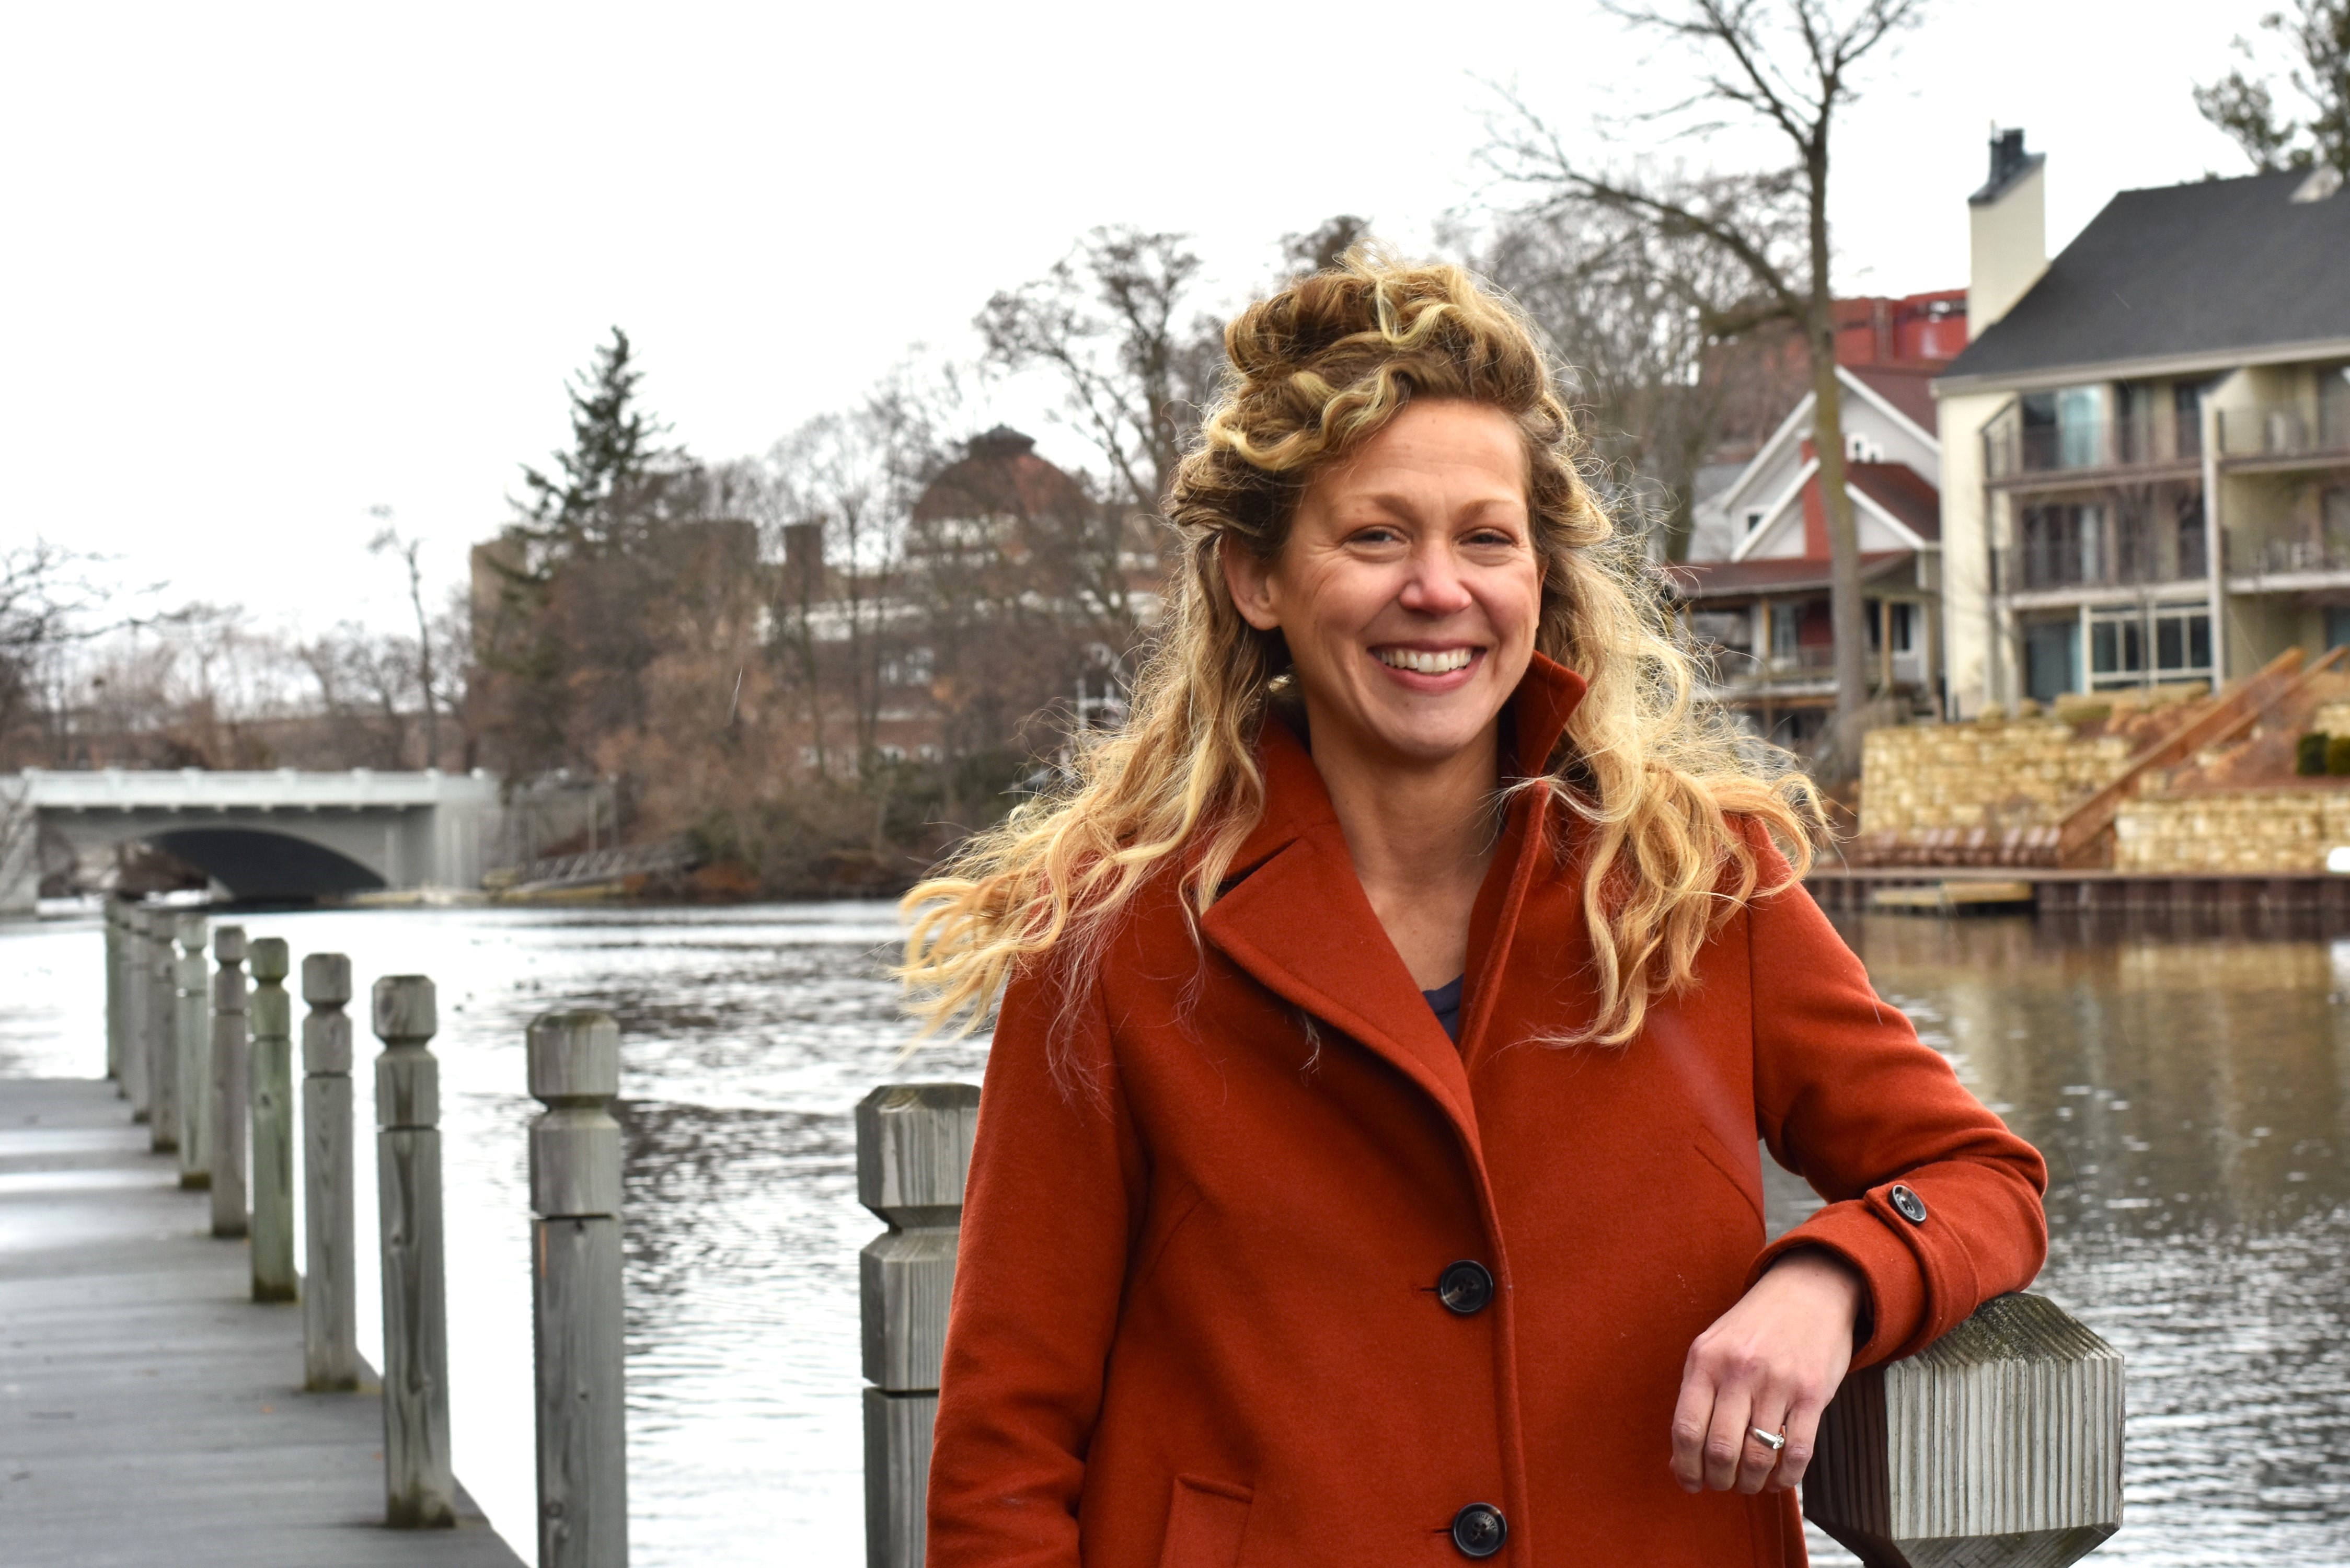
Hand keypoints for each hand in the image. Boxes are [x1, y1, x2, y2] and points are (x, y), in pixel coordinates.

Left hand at [1669, 1247, 1862, 1495]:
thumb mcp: (1713, 1348)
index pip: (1686, 1429)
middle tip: (1722, 1484)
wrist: (1808, 1291)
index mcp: (1705, 1360)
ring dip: (1750, 1483)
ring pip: (1758, 1457)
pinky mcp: (1813, 1393)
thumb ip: (1697, 1398)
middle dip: (1718, 1480)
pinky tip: (1778, 1478)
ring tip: (1749, 1483)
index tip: (1691, 1483)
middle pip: (1720, 1450)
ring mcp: (1778, 1382)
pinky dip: (1785, 1477)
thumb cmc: (1754, 1327)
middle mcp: (1738, 1370)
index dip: (1686, 1468)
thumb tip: (1680, 1460)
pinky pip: (1797, 1453)